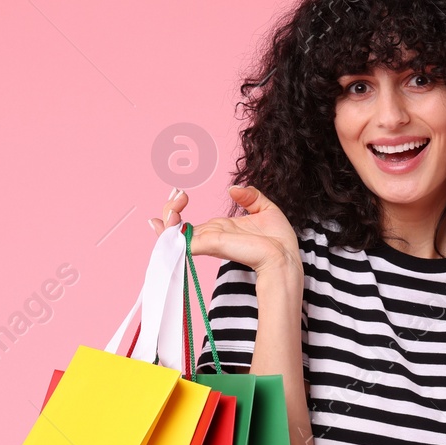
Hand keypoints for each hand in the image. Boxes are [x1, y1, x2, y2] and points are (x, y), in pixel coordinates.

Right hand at [148, 184, 300, 276]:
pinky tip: (160, 220)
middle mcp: (210, 237)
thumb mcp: (265, 209)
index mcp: (219, 230)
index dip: (177, 211)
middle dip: (170, 210)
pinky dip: (169, 231)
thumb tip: (233, 189)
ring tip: (174, 202)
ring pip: (175, 232)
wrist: (284, 256)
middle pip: (176, 228)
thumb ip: (249, 196)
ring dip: (169, 215)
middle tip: (180, 196)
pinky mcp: (211, 244)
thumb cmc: (277, 240)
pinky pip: (182, 240)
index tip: (180, 196)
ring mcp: (208, 241)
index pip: (189, 225)